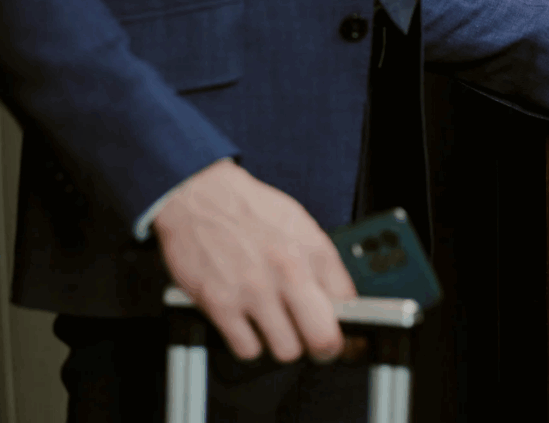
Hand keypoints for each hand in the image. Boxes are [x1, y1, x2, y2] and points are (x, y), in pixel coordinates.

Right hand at [152, 159, 357, 364]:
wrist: (200, 196)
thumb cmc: (250, 210)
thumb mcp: (301, 225)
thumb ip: (321, 263)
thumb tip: (340, 300)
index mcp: (313, 250)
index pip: (347, 304)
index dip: (347, 322)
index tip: (341, 330)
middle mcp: (288, 272)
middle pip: (323, 338)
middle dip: (323, 349)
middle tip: (315, 346)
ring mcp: (254, 290)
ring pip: (286, 351)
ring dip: (283, 346)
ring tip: (276, 329)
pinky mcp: (221, 304)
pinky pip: (248, 349)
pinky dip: (249, 345)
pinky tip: (248, 326)